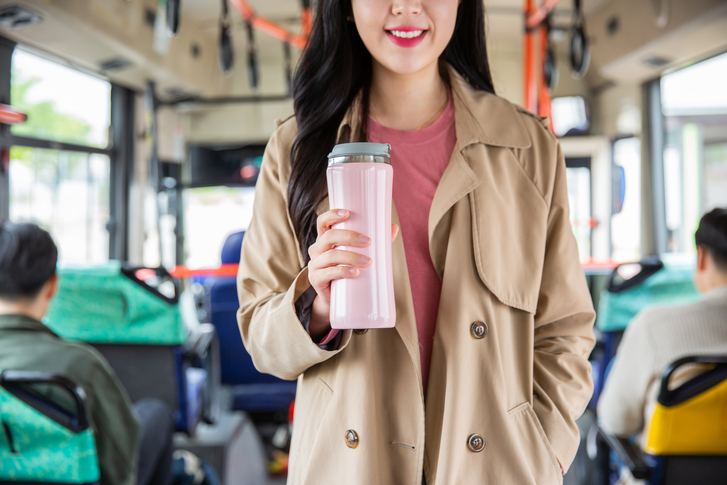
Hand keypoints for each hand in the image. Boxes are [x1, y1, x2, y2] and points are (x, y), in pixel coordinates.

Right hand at [306, 209, 398, 339]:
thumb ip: (375, 241)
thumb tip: (393, 228)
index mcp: (325, 239)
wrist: (335, 298)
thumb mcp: (358, 254)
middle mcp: (317, 249)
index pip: (323, 222)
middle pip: (329, 236)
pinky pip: (329, 273)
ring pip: (330, 256)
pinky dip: (344, 271)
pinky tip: (356, 273)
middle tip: (368, 241)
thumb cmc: (348, 270)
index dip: (332, 215)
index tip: (347, 213)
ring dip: (351, 257)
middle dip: (349, 236)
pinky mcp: (316, 279)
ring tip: (368, 261)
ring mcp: (315, 265)